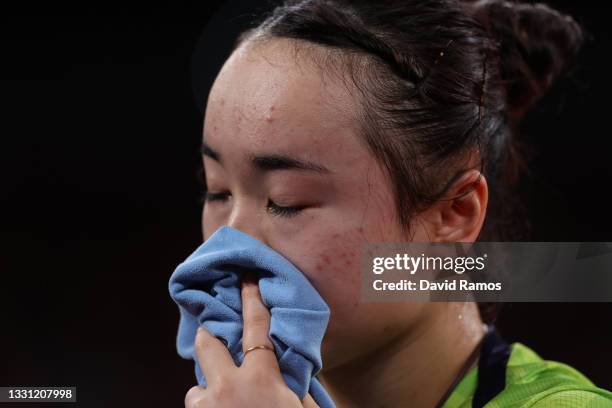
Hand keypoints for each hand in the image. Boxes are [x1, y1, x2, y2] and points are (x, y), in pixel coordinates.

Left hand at [184, 272, 319, 407]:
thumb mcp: (299, 406)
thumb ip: (293, 383)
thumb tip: (290, 366)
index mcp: (261, 378)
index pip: (255, 327)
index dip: (252, 299)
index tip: (247, 279)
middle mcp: (229, 386)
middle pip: (206, 343)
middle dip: (207, 335)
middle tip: (212, 333)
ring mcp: (208, 405)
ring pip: (197, 384)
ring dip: (209, 386)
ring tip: (224, 397)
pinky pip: (197, 405)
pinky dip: (206, 407)